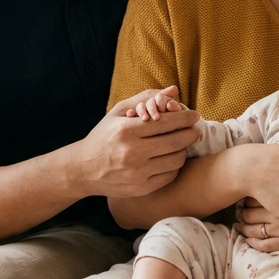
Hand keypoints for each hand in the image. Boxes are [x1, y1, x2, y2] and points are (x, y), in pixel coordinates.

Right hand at [76, 89, 199, 197]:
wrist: (83, 169)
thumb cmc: (103, 136)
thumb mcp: (118, 112)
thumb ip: (145, 98)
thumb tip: (174, 90)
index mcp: (127, 130)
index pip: (166, 122)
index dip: (185, 118)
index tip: (194, 115)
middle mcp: (133, 152)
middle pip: (176, 141)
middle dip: (191, 133)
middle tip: (195, 129)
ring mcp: (138, 172)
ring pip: (177, 159)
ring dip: (183, 150)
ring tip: (181, 144)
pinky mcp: (141, 188)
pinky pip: (170, 175)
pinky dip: (174, 165)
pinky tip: (170, 158)